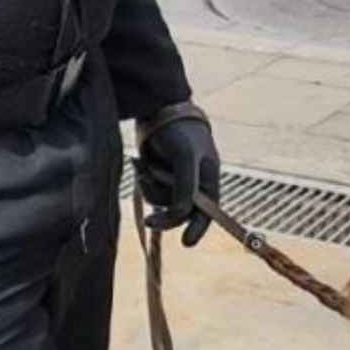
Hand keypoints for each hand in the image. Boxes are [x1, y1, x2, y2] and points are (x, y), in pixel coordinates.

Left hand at [137, 115, 220, 246]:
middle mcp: (194, 182)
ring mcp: (175, 179)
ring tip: (144, 168)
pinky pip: (151, 190)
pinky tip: (140, 164)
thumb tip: (182, 214)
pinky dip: (145, 181)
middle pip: (182, 212)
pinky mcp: (158, 175)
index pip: (207, 210)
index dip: (199, 228)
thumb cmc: (177, 130)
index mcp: (208, 177)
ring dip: (151, 191)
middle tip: (150, 220)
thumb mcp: (184, 157)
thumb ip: (185, 187)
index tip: (187, 243)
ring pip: (163, 201)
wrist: (155, 106)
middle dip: (166, 213)